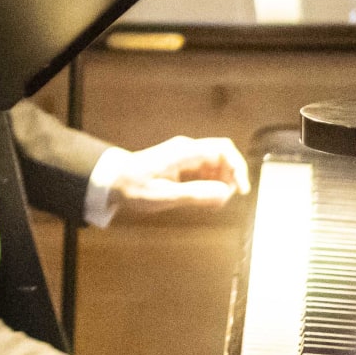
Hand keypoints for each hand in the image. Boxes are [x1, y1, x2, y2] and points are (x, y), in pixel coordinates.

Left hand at [107, 134, 250, 216]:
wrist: (114, 180)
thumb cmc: (134, 187)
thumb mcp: (164, 196)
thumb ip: (195, 194)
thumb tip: (225, 193)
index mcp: (183, 152)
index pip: (223, 150)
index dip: (238, 168)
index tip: (241, 190)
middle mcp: (187, 149)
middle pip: (223, 157)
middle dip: (230, 178)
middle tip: (222, 201)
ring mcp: (186, 156)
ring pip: (217, 165)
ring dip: (221, 183)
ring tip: (212, 204)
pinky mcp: (184, 165)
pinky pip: (206, 171)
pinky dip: (211, 185)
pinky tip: (205, 200)